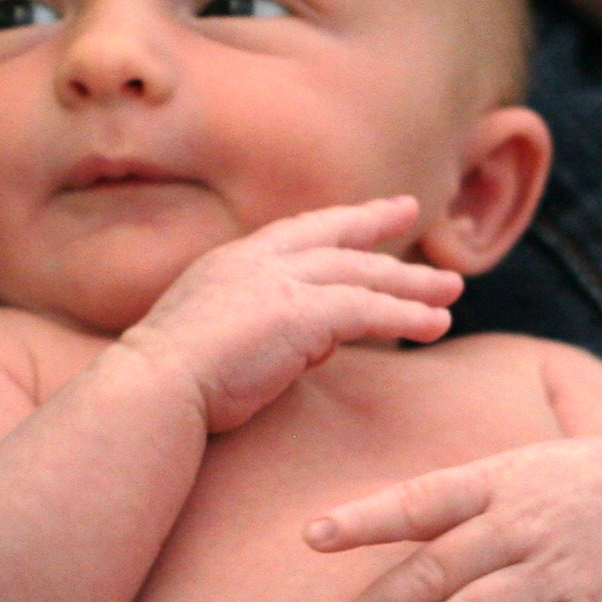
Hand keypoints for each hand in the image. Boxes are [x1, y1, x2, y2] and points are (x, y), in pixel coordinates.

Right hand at [120, 197, 459, 433]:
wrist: (152, 389)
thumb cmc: (167, 382)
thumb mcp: (211, 337)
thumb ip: (259, 326)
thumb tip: (312, 337)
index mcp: (230, 263)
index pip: (294, 233)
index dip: (332, 222)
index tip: (361, 213)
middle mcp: (257, 262)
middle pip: (334, 241)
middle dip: (377, 228)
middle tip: (412, 213)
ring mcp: (279, 284)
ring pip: (360, 275)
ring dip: (410, 284)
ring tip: (450, 292)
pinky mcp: (300, 315)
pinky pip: (368, 311)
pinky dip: (406, 317)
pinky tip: (436, 326)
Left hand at [304, 435, 601, 601]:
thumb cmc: (561, 489)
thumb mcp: (508, 470)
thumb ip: (445, 501)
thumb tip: (354, 529)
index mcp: (494, 482)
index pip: (420, 499)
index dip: (365, 518)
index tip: (312, 537)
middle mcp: (521, 524)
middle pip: (435, 573)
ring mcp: (555, 570)